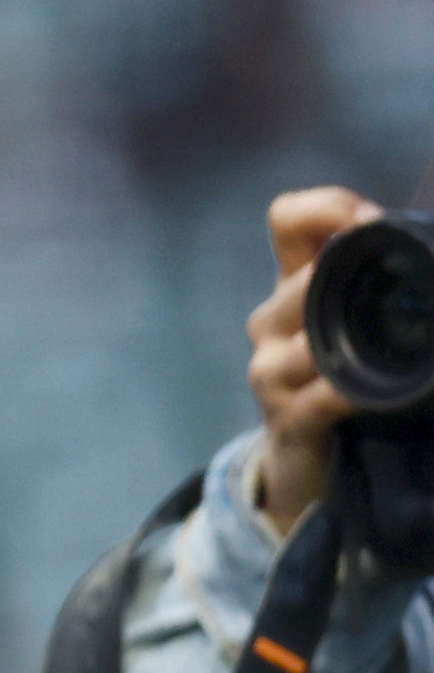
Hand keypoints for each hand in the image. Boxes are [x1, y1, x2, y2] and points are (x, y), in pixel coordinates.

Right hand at [250, 186, 382, 534]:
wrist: (308, 464)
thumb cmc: (342, 383)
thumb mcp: (352, 325)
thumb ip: (376, 289)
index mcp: (292, 285)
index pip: (287, 219)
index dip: (326, 208)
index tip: (370, 222)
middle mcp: (272, 319)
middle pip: (301, 281)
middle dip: (349, 284)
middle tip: (401, 299)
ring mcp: (271, 368)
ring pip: (310, 339)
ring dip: (357, 346)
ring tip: (400, 359)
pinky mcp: (286, 415)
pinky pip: (326, 394)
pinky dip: (359, 392)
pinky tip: (381, 396)